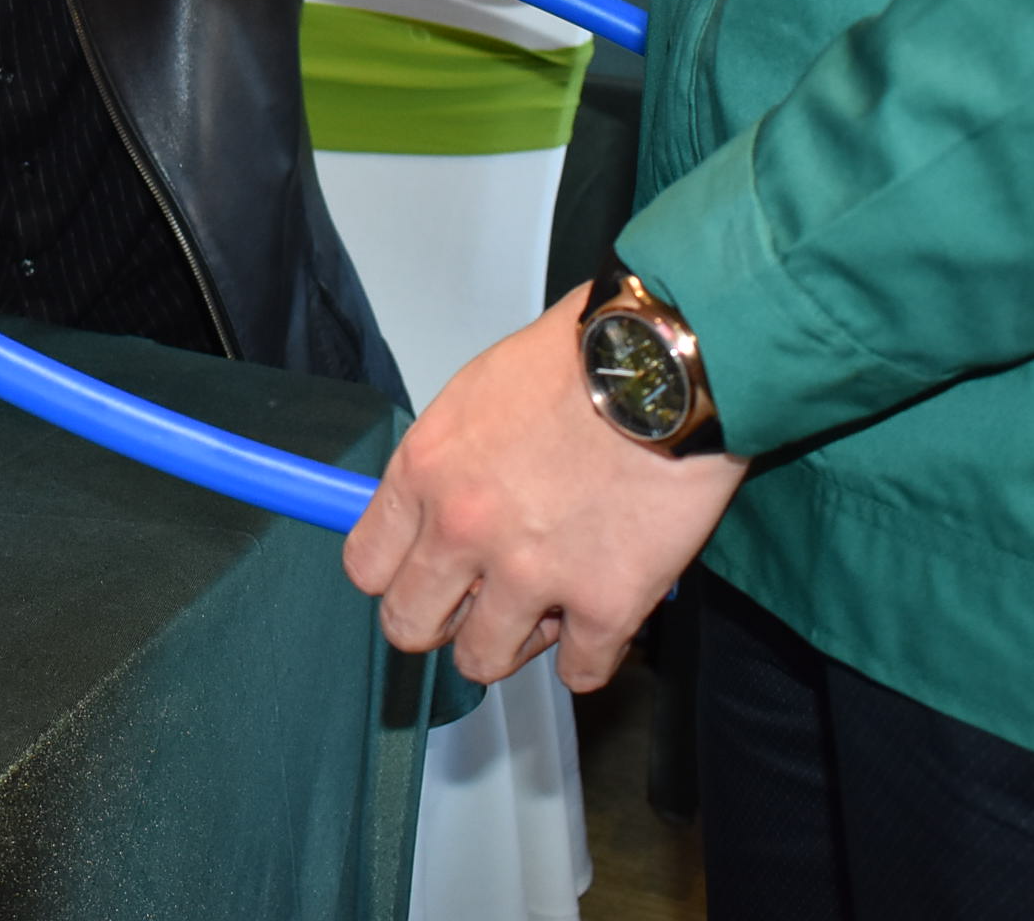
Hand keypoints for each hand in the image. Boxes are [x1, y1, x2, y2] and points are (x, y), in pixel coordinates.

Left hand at [343, 294, 746, 689]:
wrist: (666, 367)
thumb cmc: (578, 361)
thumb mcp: (476, 393)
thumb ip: (446, 462)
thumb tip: (432, 508)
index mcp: (426, 471)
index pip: (367, 566)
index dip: (396, 576)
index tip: (421, 573)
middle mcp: (464, 529)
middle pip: (410, 625)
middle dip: (440, 621)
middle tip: (475, 604)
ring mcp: (532, 573)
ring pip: (483, 660)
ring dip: (512, 640)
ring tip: (544, 605)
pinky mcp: (605, 604)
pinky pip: (579, 672)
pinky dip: (589, 654)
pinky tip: (600, 617)